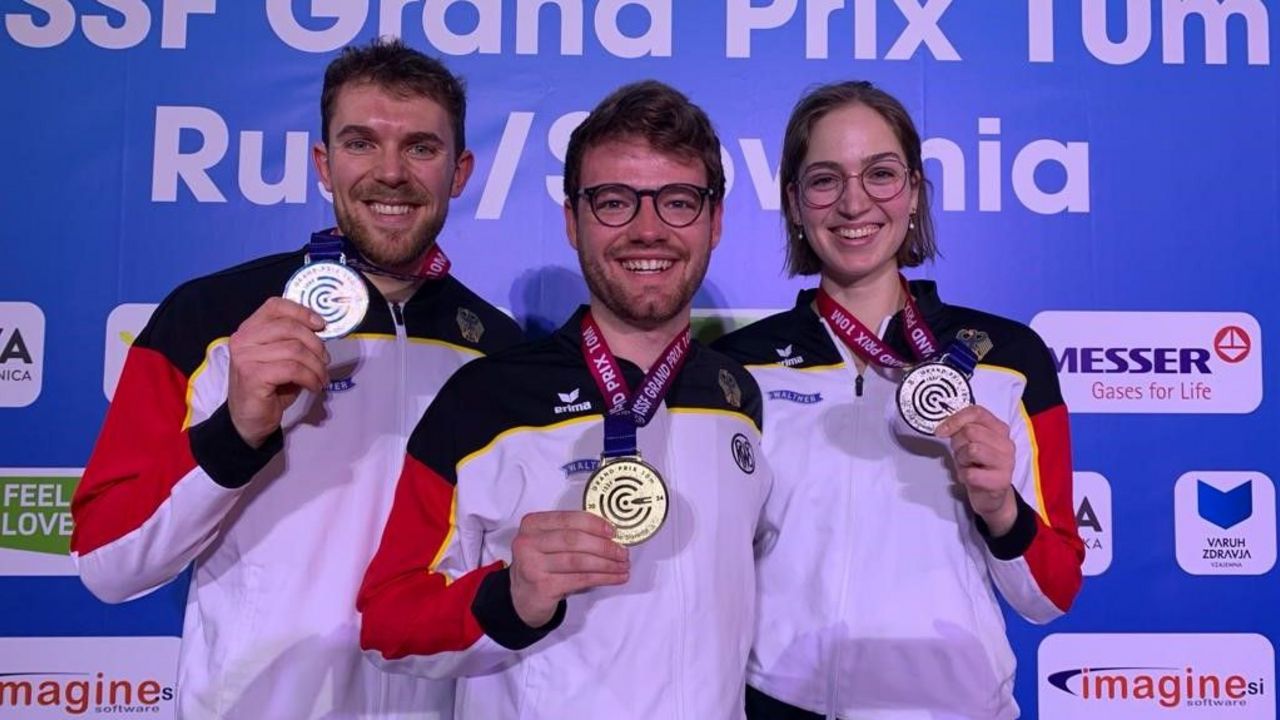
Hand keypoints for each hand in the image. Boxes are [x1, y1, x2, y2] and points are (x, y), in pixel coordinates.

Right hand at [227, 297, 328, 447]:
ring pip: (295, 350)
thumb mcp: (283, 358)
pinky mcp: (252, 376)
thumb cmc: (270, 387)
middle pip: (289, 327)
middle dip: (316, 344)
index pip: (275, 305)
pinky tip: (313, 386)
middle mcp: (243, 339)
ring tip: (322, 378)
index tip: (321, 325)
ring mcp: (245, 357)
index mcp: (250, 329)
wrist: (250, 420)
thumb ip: (294, 340)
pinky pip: (293, 369)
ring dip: (317, 366)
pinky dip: (310, 378)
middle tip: (325, 361)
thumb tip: (322, 330)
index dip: (302, 312)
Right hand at [509, 511, 629, 627]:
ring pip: (579, 561)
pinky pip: (580, 579)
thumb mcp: (549, 543)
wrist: (522, 597)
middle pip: (574, 540)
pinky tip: (615, 578)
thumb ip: (571, 533)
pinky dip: (602, 578)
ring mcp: (533, 565)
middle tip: (622, 552)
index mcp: (532, 524)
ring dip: (606, 564)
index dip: (594, 524)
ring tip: (623, 566)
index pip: (568, 519)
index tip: (613, 531)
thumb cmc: (541, 565)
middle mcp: (528, 543)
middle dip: (604, 546)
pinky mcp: (542, 586)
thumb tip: (610, 534)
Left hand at [935, 405, 1016, 535]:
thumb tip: (943, 426)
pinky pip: (971, 473)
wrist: (991, 496)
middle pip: (971, 431)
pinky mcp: (1001, 481)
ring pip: (972, 449)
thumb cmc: (977, 465)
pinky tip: (970, 478)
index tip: (940, 431)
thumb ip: (961, 429)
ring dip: (961, 459)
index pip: (977, 412)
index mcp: (1000, 429)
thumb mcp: (970, 442)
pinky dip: (964, 476)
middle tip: (960, 454)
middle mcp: (1006, 444)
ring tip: (966, 465)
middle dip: (957, 443)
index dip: (955, 419)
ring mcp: (1006, 463)